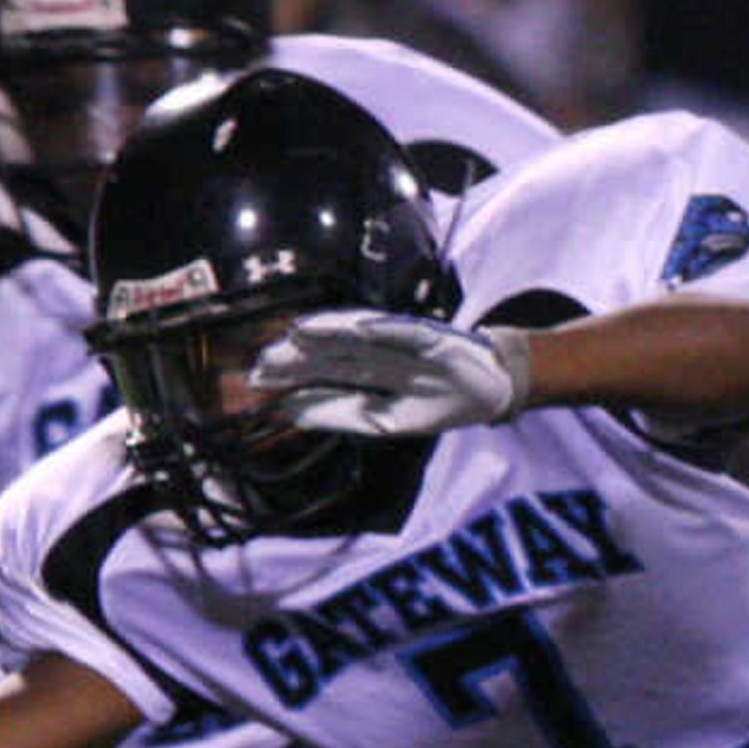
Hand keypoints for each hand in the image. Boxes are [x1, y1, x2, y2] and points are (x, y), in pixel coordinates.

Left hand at [250, 312, 527, 437]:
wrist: (490, 391)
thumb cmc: (437, 402)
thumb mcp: (384, 421)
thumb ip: (339, 414)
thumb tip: (290, 411)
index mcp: (366, 372)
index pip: (320, 371)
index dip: (290, 374)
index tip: (258, 379)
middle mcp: (377, 352)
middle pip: (331, 350)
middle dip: (299, 354)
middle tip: (262, 359)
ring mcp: (401, 341)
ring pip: (357, 335)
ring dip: (329, 332)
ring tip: (298, 332)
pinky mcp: (430, 335)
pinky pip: (402, 330)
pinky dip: (380, 327)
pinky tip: (354, 326)